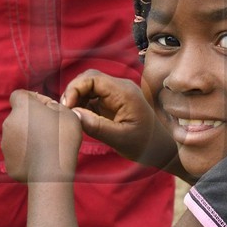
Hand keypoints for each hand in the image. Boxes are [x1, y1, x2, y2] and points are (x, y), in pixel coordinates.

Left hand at [1, 89, 83, 183]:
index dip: (33, 99)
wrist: (52, 172)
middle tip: (51, 129)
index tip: (48, 108)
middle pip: (19, 117)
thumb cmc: (62, 139)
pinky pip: (18, 154)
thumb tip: (50, 108)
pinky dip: (27, 155)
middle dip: (32, 120)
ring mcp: (6, 144)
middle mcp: (9, 123)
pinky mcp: (8, 162)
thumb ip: (55, 106)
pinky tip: (42, 160)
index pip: (20, 95)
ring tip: (47, 147)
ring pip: (18, 136)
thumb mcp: (67, 113)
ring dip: (29, 138)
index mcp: (22, 108)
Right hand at [61, 71, 175, 168]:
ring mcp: (116, 94)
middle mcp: (120, 88)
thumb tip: (73, 114)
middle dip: (73, 92)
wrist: (161, 148)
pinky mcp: (113, 103)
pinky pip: (93, 97)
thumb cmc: (145, 145)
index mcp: (124, 92)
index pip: (92, 78)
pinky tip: (80, 119)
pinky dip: (82, 105)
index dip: (75, 89)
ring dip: (77, 98)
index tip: (67, 108)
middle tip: (65, 113)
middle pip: (88, 79)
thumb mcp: (121, 139)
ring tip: (72, 117)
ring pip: (89, 87)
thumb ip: (97, 127)